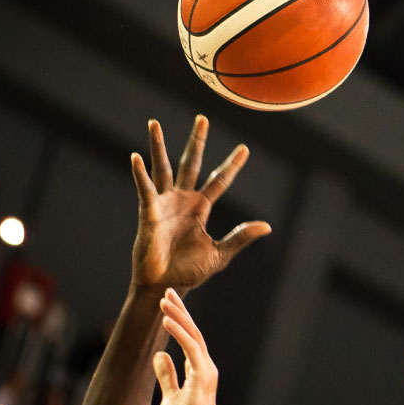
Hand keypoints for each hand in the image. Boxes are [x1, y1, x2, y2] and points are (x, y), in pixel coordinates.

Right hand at [130, 115, 270, 291]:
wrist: (164, 286)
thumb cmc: (188, 272)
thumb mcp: (220, 253)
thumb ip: (240, 237)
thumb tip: (267, 226)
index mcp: (200, 208)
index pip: (220, 180)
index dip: (232, 165)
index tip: (244, 148)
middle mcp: (182, 200)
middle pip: (190, 163)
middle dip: (196, 141)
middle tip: (202, 118)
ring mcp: (163, 203)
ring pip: (162, 168)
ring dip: (158, 145)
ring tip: (154, 123)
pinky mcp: (148, 212)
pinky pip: (145, 189)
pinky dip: (140, 173)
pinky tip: (136, 156)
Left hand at [152, 289, 220, 404]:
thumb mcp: (170, 396)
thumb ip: (167, 375)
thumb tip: (158, 355)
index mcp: (198, 370)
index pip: (189, 339)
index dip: (179, 321)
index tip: (168, 304)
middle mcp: (205, 366)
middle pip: (192, 332)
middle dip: (179, 311)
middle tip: (167, 291)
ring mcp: (206, 370)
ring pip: (192, 335)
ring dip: (178, 316)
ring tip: (165, 299)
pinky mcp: (203, 376)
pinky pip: (190, 348)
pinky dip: (178, 333)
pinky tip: (167, 321)